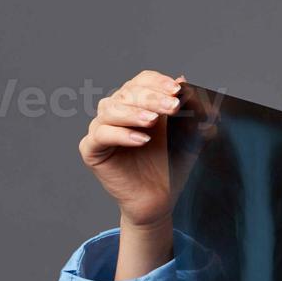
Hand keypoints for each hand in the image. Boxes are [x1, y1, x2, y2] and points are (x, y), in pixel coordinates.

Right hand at [78, 69, 184, 227]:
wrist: (160, 199)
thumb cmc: (171, 166)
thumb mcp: (187, 136)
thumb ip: (190, 112)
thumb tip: (187, 82)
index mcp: (137, 102)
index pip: (142, 81)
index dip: (158, 82)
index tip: (177, 89)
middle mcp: (117, 111)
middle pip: (128, 93)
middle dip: (152, 98)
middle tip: (172, 107)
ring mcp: (102, 128)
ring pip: (110, 109)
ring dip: (134, 113)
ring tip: (152, 121)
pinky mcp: (91, 149)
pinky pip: (101, 135)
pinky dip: (121, 135)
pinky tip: (141, 140)